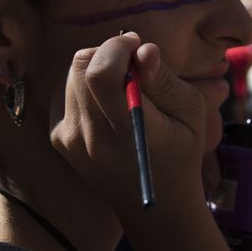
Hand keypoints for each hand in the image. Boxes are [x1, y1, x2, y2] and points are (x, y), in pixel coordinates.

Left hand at [52, 33, 210, 222]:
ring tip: (122, 85)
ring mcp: (70, 139)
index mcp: (127, 131)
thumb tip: (143, 50)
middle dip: (106, 52)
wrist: (155, 205)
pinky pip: (64, 93)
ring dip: (96, 68)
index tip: (135, 45)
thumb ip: (166, 81)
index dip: (116, 48)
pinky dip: (84, 86)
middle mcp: (91, 136)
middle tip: (131, 61)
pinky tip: (106, 103)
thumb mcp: (192, 115)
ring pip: (71, 76)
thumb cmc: (181, 153)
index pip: (101, 74)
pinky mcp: (59, 139)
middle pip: (81, 67)